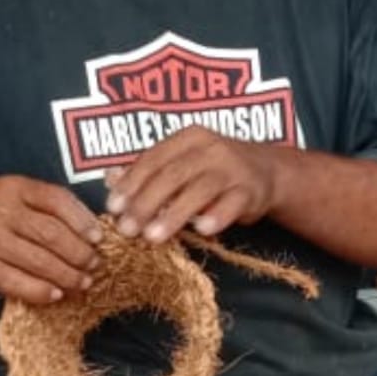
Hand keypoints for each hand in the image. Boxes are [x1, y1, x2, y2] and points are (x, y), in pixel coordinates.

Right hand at [0, 175, 102, 304]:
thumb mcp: (12, 196)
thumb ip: (45, 207)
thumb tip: (91, 232)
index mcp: (14, 187)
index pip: (57, 200)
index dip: (83, 221)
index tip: (98, 238)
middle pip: (51, 234)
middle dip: (79, 253)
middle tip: (95, 265)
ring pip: (39, 260)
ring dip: (67, 275)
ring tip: (82, 282)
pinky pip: (17, 282)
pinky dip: (41, 291)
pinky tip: (56, 294)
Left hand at [104, 126, 282, 243]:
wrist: (267, 171)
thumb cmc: (213, 170)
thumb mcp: (183, 163)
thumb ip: (150, 172)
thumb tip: (109, 180)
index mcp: (188, 138)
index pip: (154, 159)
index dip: (131, 183)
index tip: (113, 208)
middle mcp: (211, 148)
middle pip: (172, 175)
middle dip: (146, 203)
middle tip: (127, 230)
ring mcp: (233, 168)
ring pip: (199, 190)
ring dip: (174, 214)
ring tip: (153, 237)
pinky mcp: (251, 190)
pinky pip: (232, 203)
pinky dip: (217, 216)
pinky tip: (202, 231)